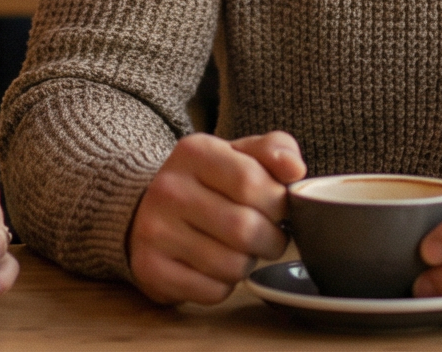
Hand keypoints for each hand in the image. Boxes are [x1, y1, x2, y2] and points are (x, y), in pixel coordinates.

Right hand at [125, 131, 305, 305]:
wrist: (145, 211)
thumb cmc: (207, 183)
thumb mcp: (236, 154)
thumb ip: (272, 150)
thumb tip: (295, 168)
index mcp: (193, 152)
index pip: (251, 181)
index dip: (278, 203)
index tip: (280, 209)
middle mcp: (168, 189)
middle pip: (245, 228)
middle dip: (271, 240)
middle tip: (270, 238)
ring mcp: (154, 230)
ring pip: (232, 265)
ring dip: (249, 264)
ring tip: (242, 251)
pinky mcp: (151, 268)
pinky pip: (212, 291)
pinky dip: (225, 285)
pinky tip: (216, 268)